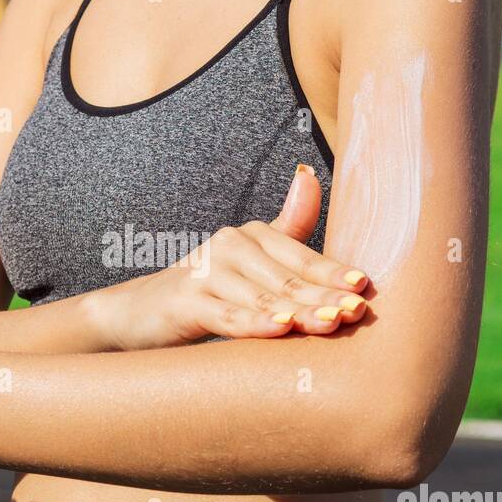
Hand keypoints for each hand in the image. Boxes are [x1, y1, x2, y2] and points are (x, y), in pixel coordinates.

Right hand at [90, 165, 373, 350]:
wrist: (139, 313)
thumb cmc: (208, 291)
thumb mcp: (250, 261)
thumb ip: (288, 227)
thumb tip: (309, 173)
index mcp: (252, 236)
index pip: (302, 257)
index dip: (333, 272)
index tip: (362, 286)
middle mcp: (230, 246)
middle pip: (288, 279)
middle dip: (324, 296)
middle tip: (356, 313)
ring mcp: (206, 273)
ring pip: (264, 298)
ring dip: (299, 312)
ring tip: (329, 324)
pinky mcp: (186, 302)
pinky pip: (228, 316)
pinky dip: (256, 323)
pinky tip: (280, 329)